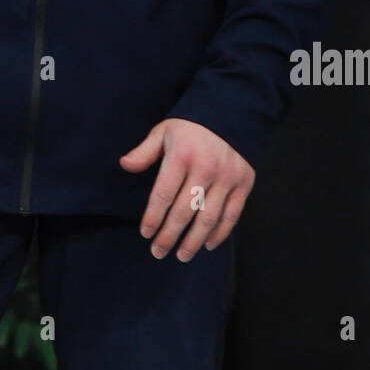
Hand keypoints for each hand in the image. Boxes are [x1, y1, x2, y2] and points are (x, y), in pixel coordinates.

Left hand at [119, 118, 254, 261]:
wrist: (231, 113)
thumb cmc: (190, 126)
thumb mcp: (164, 131)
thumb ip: (144, 152)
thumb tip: (124, 165)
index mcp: (182, 155)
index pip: (163, 195)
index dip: (153, 218)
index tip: (145, 234)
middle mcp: (206, 168)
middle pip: (184, 212)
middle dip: (169, 236)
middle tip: (158, 252)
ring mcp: (227, 177)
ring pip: (209, 218)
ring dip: (194, 241)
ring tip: (182, 256)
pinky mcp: (244, 182)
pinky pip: (232, 215)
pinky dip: (220, 233)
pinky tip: (208, 245)